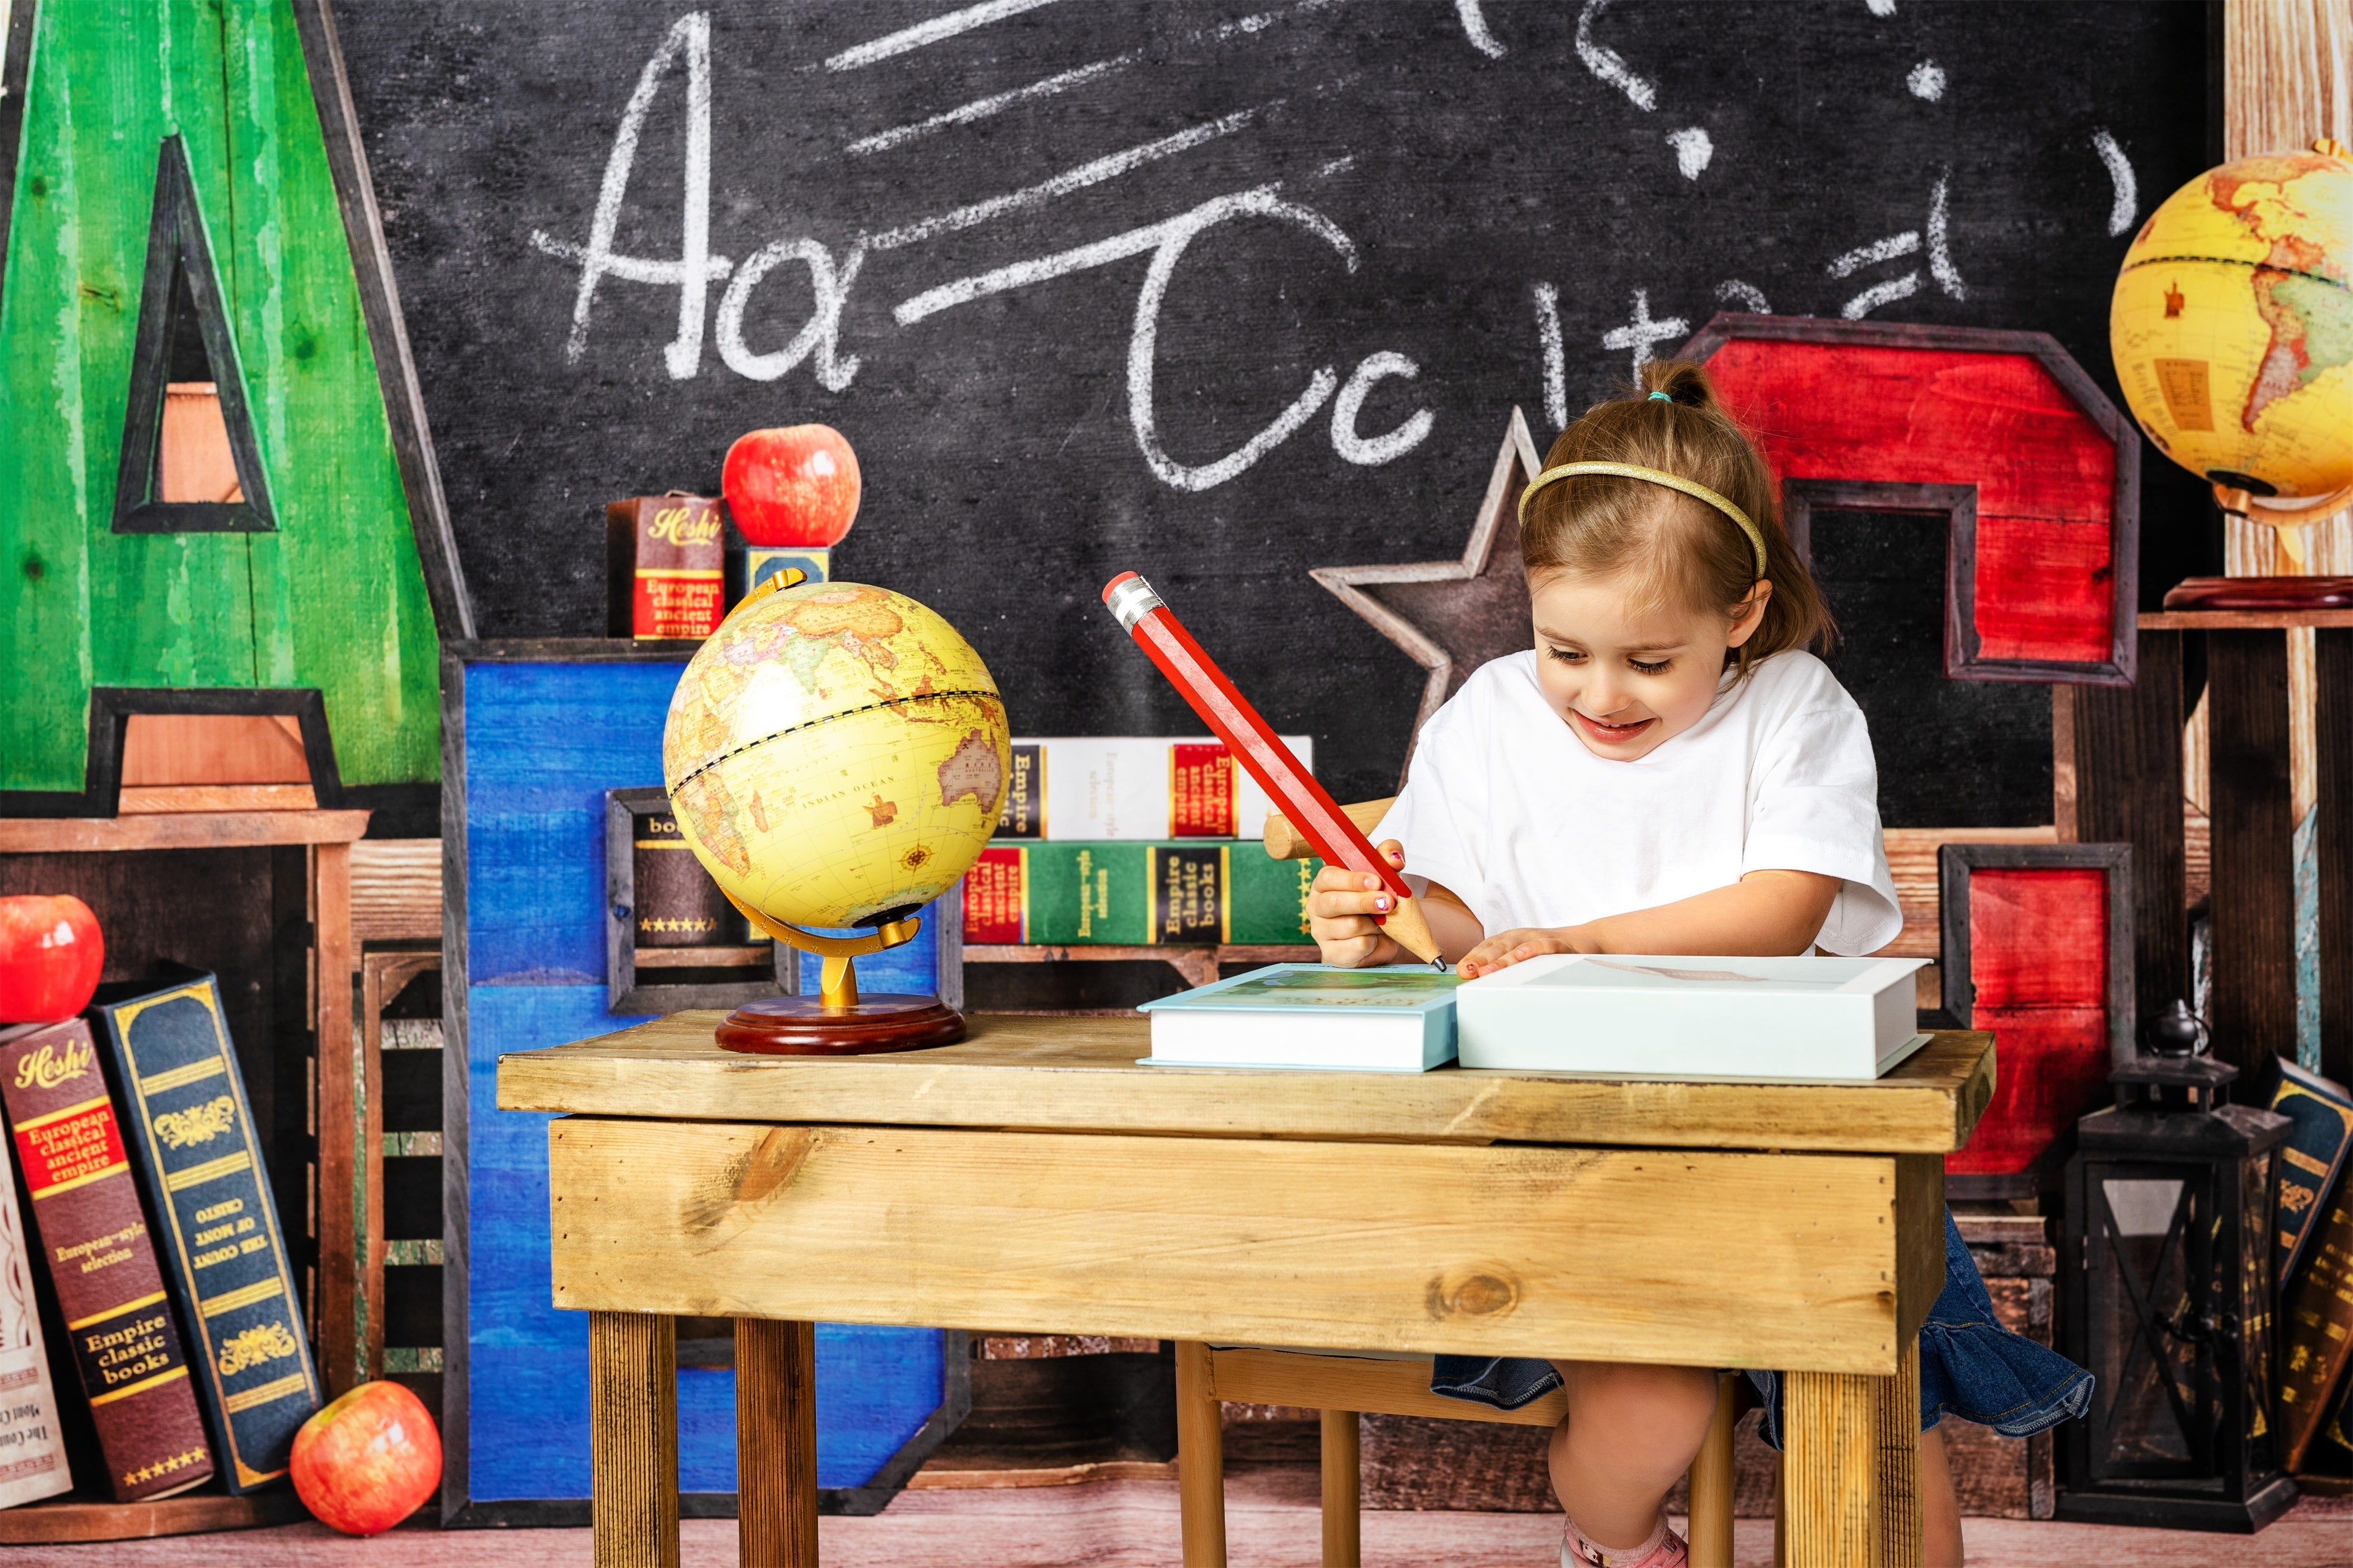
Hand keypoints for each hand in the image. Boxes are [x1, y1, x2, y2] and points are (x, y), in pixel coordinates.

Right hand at [1308, 839, 1408, 968]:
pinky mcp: (1332, 953)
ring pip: (1349, 926)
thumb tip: (1394, 859)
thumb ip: (1389, 856)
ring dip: (1374, 923)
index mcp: (1325, 882)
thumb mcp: (1385, 872)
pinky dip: (1373, 941)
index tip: (1377, 881)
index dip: (1352, 879)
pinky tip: (1376, 937)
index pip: (1329, 877)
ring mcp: (1321, 931)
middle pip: (1334, 902)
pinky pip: (1356, 947)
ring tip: (1384, 921)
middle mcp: (1317, 905)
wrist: (1387, 934)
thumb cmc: (1379, 897)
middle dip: (1364, 902)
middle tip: (1388, 902)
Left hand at [1457, 924, 1595, 977]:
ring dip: (1501, 959)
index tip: (1462, 970)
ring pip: (1517, 947)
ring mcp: (1540, 938)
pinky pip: (1544, 946)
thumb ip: (1502, 966)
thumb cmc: (1549, 951)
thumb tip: (1476, 977)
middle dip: (1482, 960)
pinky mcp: (1560, 944)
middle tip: (1469, 972)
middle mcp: (1522, 936)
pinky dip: (1533, 949)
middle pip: (1499, 947)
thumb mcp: (1523, 957)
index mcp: (1511, 939)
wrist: (1585, 940)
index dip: (1474, 957)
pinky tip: (1522, 956)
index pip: (1488, 946)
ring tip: (1487, 971)